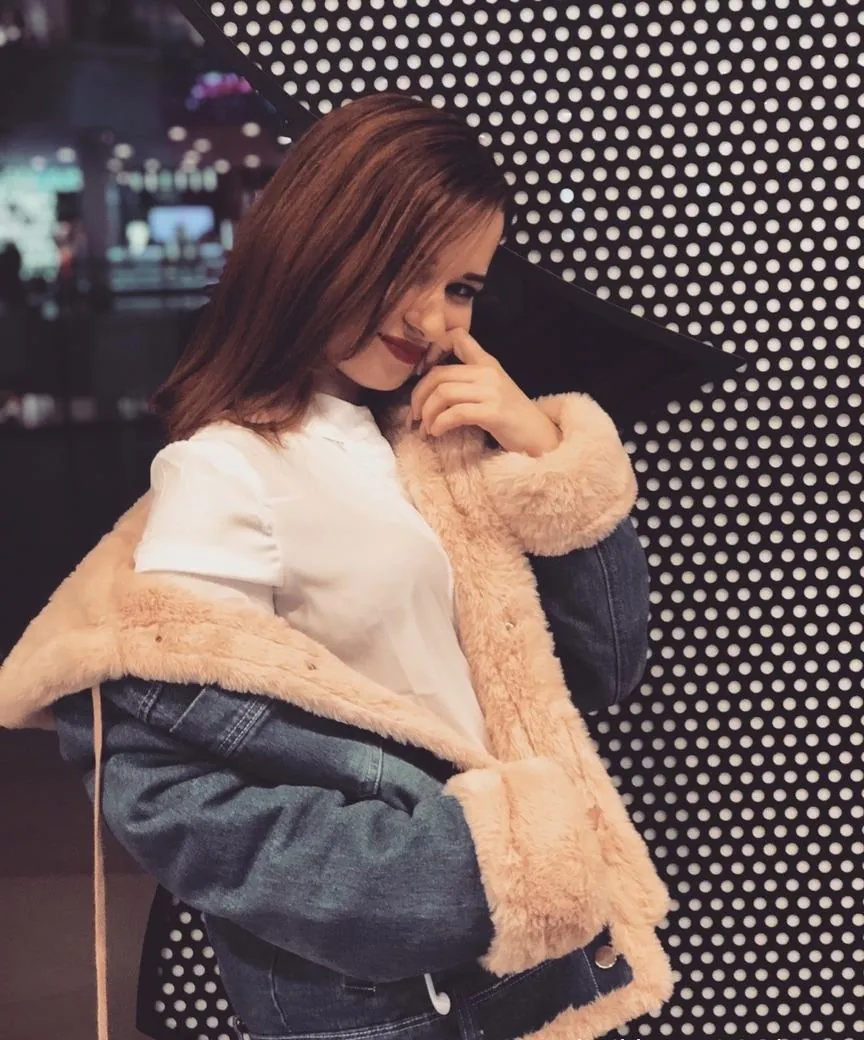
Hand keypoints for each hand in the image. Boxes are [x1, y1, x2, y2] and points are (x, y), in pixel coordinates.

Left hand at [409, 329, 561, 456]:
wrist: (539, 436)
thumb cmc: (511, 416)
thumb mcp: (491, 389)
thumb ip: (468, 379)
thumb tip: (432, 387)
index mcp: (486, 362)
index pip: (458, 337)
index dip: (434, 348)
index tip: (420, 374)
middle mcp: (488, 372)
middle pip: (438, 374)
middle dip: (419, 396)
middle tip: (414, 416)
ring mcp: (492, 391)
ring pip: (443, 393)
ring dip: (427, 414)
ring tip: (426, 429)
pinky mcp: (493, 412)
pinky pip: (456, 413)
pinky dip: (440, 424)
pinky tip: (437, 432)